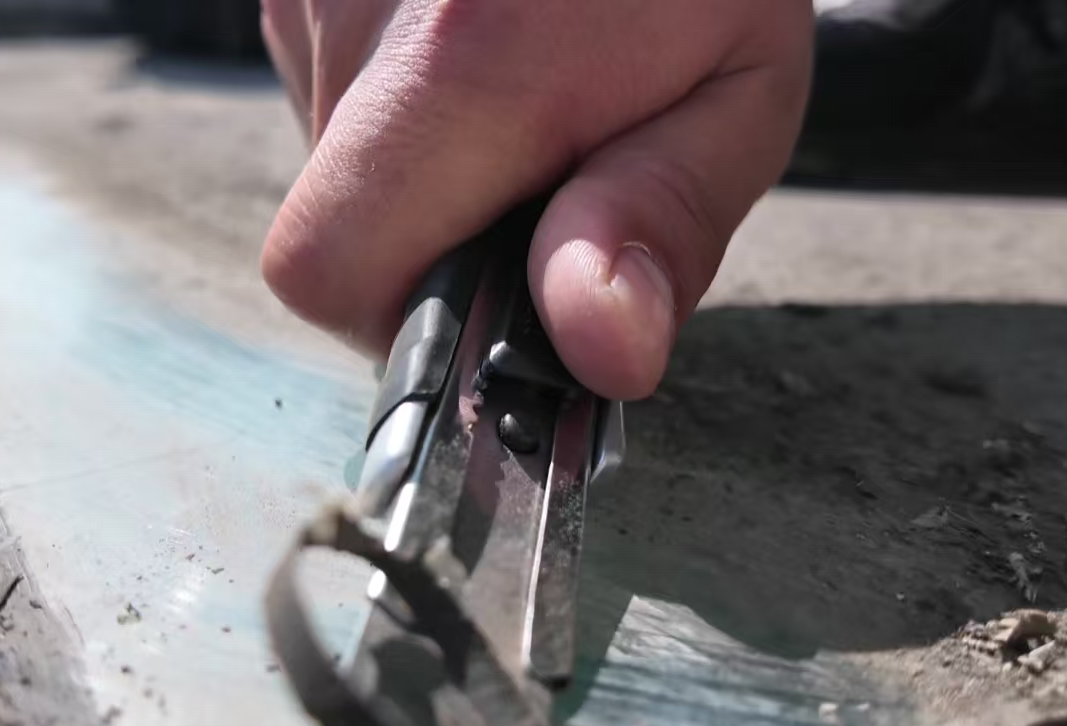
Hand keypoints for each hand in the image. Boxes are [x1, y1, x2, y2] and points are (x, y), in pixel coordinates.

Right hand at [261, 0, 812, 398]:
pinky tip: (475, 61)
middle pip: (332, 229)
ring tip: (519, 100)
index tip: (499, 295)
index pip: (333, 270)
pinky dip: (398, 116)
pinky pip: (329, 97)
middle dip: (430, 248)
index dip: (407, 322)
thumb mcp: (736, 91)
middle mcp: (357, 12)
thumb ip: (662, 225)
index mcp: (466, 62)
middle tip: (538, 182)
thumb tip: (599, 352)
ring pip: (330, 167)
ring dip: (418, 176)